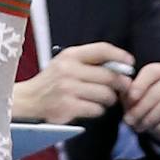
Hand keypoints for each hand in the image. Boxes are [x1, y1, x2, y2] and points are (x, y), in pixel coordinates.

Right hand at [13, 40, 131, 125]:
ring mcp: (68, 89)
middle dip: (121, 83)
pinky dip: (99, 110)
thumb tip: (119, 65)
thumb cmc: (52, 81)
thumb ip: (88, 61)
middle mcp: (69, 70)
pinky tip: (94, 108)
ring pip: (104, 94)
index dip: (120, 55)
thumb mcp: (66, 63)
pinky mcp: (68, 107)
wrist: (29, 100)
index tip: (130, 62)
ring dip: (111, 98)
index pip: (102, 50)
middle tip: (125, 87)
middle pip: (108, 75)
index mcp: (71, 55)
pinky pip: (96, 109)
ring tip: (108, 99)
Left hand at [124, 59, 159, 141]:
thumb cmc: (147, 104)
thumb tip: (122, 89)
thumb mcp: (135, 97)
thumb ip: (128, 92)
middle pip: (156, 92)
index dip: (140, 84)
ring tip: (138, 127)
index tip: (131, 98)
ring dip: (148, 119)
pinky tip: (153, 128)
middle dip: (139, 109)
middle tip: (128, 121)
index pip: (151, 72)